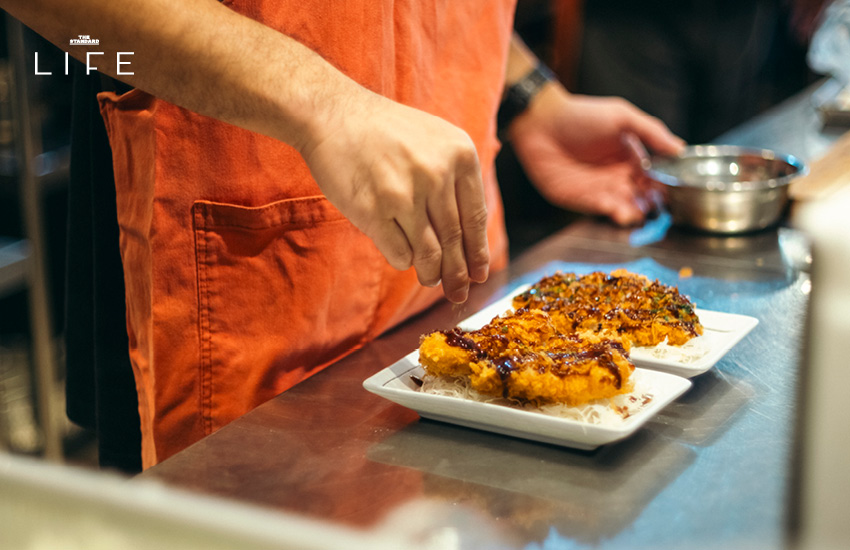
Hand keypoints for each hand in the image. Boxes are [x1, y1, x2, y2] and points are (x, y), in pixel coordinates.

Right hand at [301, 90, 489, 302]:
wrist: (333, 114)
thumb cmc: (384, 131)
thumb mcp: (434, 139)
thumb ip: (454, 178)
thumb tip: (468, 235)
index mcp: (460, 155)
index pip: (476, 217)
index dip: (478, 251)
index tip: (480, 274)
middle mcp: (437, 174)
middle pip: (454, 239)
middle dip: (458, 274)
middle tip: (459, 292)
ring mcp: (405, 193)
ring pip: (429, 253)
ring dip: (431, 273)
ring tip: (430, 280)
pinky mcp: (375, 211)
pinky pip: (399, 253)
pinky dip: (403, 261)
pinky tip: (402, 257)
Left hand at [509, 85, 684, 225]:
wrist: (541, 124)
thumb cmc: (581, 115)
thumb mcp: (621, 117)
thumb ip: (651, 132)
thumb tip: (681, 148)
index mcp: (631, 157)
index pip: (655, 178)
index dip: (666, 185)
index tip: (674, 191)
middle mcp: (618, 176)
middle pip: (642, 198)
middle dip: (652, 205)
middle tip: (657, 206)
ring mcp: (600, 190)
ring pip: (625, 208)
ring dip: (634, 212)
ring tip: (638, 212)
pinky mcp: (581, 200)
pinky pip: (601, 211)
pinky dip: (613, 213)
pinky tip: (620, 211)